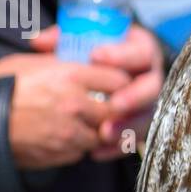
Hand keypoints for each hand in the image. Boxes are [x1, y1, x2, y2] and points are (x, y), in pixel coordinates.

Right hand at [0, 51, 130, 169]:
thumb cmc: (1, 86)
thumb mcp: (30, 63)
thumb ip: (61, 63)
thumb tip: (80, 59)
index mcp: (70, 75)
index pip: (118, 80)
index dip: (119, 84)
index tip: (115, 86)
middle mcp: (75, 104)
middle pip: (115, 110)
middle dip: (110, 110)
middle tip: (101, 107)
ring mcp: (70, 131)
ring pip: (100, 134)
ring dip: (93, 130)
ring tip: (76, 124)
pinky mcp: (62, 153)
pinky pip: (81, 151)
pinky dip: (75, 147)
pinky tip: (60, 137)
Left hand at [30, 24, 164, 160]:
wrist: (105, 77)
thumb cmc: (93, 54)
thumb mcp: (81, 40)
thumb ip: (63, 38)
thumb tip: (39, 42)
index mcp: (140, 50)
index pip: (140, 51)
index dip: (122, 55)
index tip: (96, 56)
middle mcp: (148, 78)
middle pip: (152, 88)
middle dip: (134, 97)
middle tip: (115, 104)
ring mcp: (146, 104)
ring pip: (145, 117)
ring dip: (127, 126)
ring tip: (105, 133)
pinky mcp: (138, 126)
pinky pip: (133, 140)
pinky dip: (116, 148)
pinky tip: (98, 153)